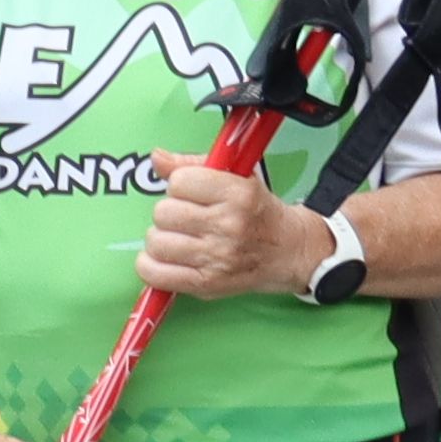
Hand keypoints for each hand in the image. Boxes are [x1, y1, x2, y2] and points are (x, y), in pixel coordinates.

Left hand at [137, 158, 319, 299]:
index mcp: (238, 194)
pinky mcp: (206, 284)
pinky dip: (152, 266)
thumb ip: (192, 164)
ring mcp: (217, 257)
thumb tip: (157, 157)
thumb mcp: (236, 177)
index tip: (192, 191)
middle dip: (171, 213)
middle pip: (163, 213)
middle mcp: (229, 226)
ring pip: (156, 242)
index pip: (179, 181)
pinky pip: (154, 274)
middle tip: (188, 218)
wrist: (289, 251)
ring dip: (162, 239)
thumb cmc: (256, 212)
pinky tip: (167, 259)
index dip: (180, 184)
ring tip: (182, 238)